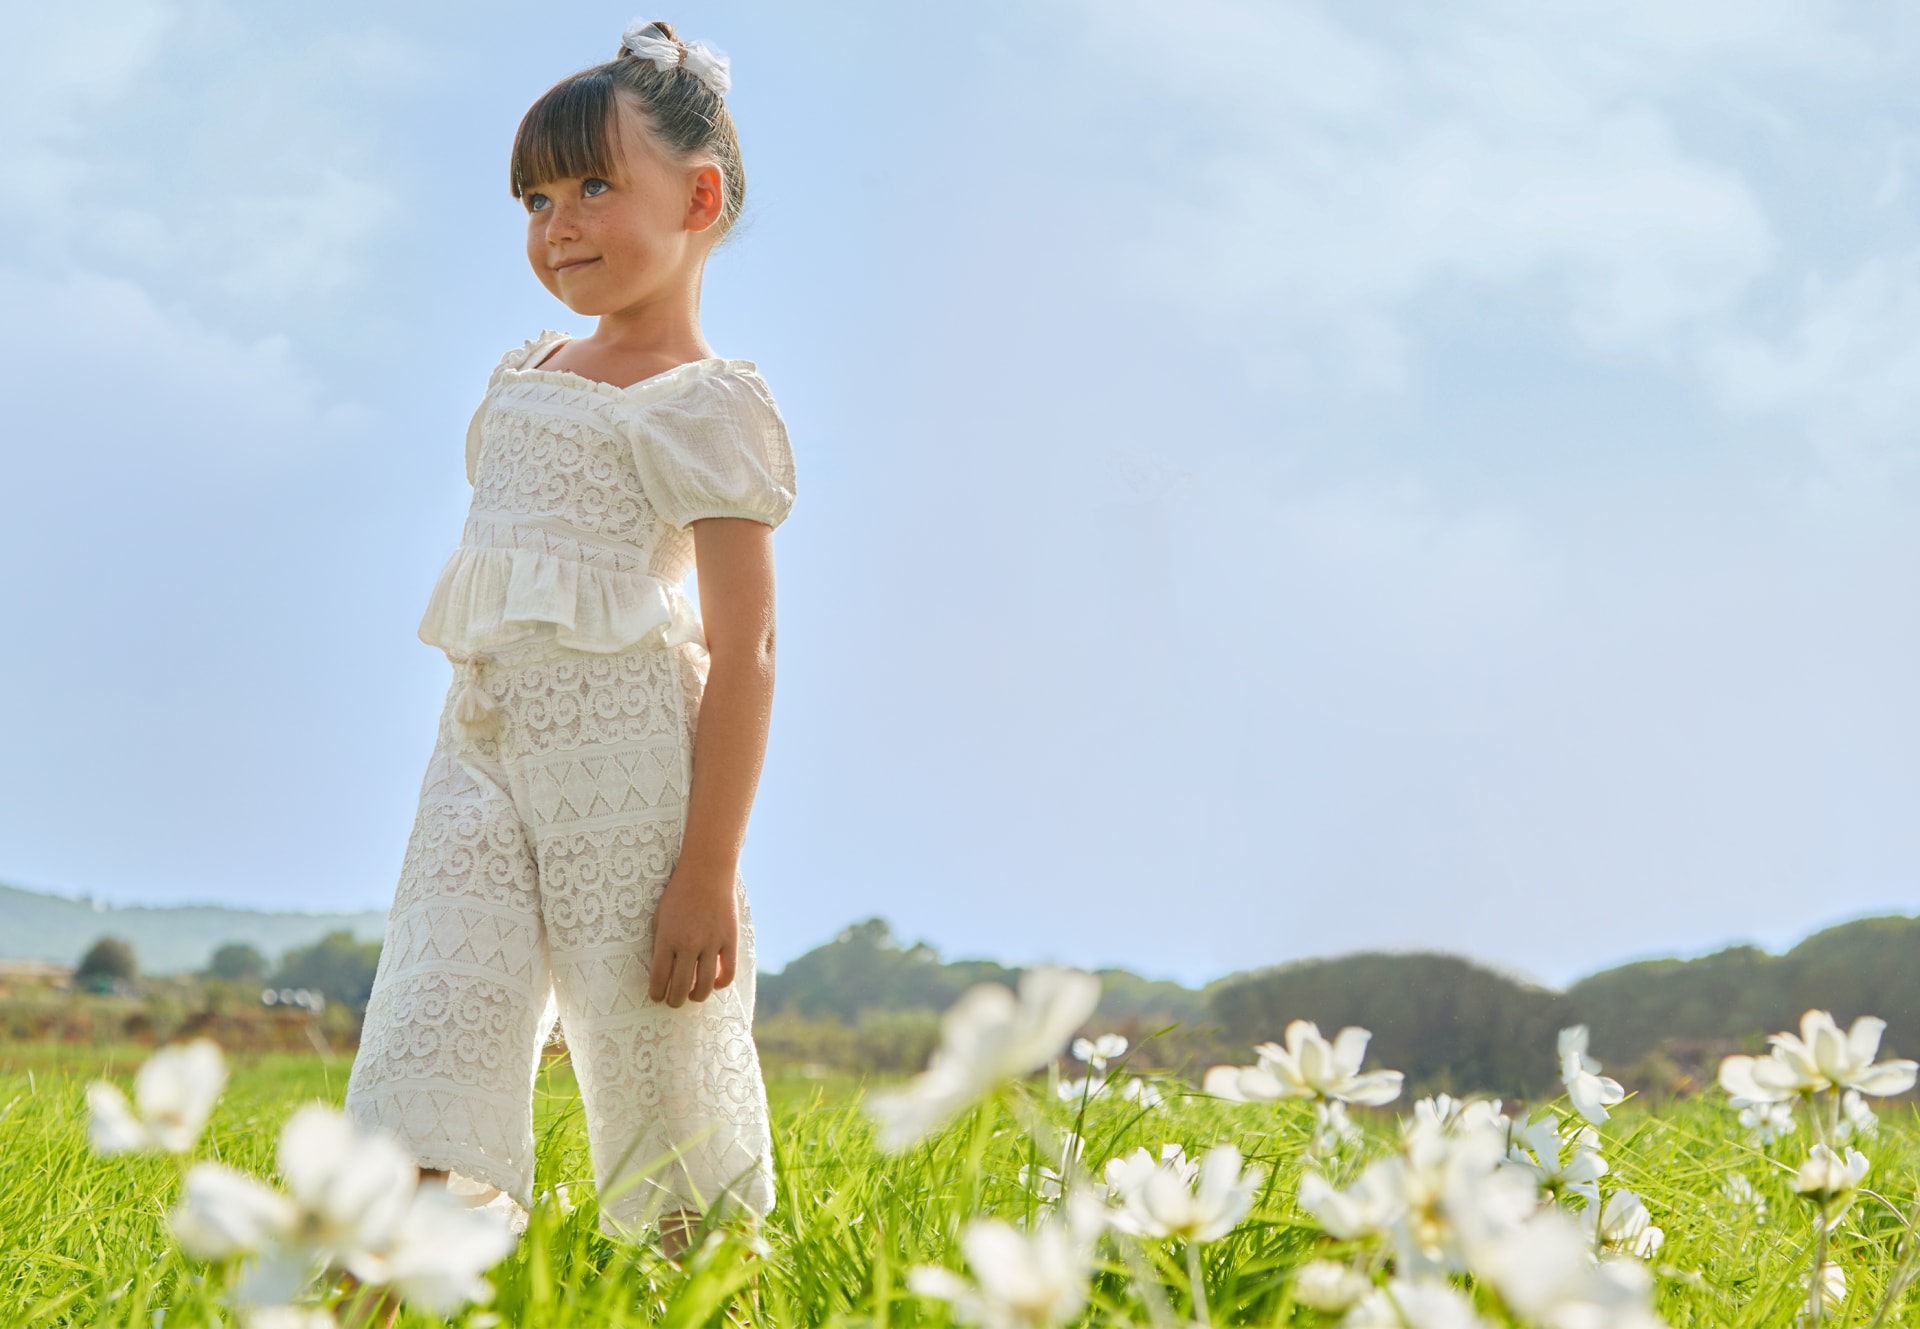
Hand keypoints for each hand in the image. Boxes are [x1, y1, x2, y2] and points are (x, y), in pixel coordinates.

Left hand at [647, 869, 737, 1007]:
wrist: (706, 873)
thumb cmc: (678, 894)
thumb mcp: (659, 918)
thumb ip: (660, 944)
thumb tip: (661, 971)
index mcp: (667, 939)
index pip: (659, 979)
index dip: (656, 993)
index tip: (657, 996)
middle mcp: (688, 944)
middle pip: (681, 987)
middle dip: (674, 1000)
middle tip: (673, 1001)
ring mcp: (711, 943)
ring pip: (705, 985)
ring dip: (697, 996)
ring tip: (693, 995)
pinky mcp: (729, 941)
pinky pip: (728, 973)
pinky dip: (721, 983)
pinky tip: (715, 982)